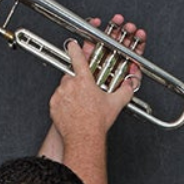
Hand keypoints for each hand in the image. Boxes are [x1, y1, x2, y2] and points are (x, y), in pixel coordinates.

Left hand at [48, 16, 143, 142]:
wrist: (83, 138)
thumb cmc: (96, 122)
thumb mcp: (115, 104)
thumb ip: (124, 91)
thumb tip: (130, 86)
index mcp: (84, 81)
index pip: (77, 57)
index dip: (75, 48)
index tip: (72, 44)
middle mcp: (70, 85)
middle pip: (72, 76)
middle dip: (77, 82)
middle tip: (85, 93)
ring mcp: (60, 95)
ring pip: (64, 89)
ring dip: (71, 93)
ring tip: (80, 105)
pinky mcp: (53, 106)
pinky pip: (58, 100)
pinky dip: (64, 104)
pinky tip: (73, 111)